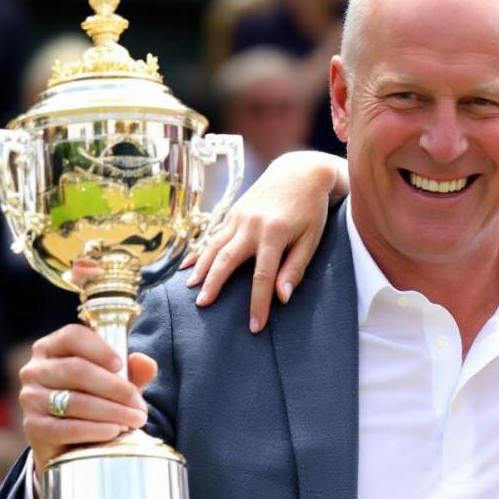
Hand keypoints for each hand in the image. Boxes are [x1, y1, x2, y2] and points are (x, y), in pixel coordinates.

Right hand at [18, 325, 155, 474]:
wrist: (70, 440)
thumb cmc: (95, 399)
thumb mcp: (116, 381)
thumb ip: (133, 370)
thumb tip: (146, 362)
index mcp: (52, 347)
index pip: (72, 336)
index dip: (99, 349)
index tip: (121, 365)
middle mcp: (35, 369)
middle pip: (77, 370)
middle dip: (115, 388)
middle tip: (139, 405)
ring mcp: (30, 398)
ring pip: (75, 401)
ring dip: (112, 412)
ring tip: (135, 420)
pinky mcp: (33, 427)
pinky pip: (65, 428)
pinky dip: (94, 430)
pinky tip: (114, 431)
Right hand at [182, 150, 346, 332]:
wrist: (300, 172)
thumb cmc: (311, 210)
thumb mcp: (311, 239)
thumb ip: (295, 268)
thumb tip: (282, 298)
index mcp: (273, 233)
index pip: (262, 276)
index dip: (258, 303)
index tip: (255, 326)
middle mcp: (251, 224)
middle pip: (227, 259)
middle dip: (214, 285)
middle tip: (203, 307)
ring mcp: (238, 216)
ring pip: (214, 246)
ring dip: (200, 269)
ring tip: (191, 290)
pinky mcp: (232, 212)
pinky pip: (212, 235)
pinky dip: (199, 252)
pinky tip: (187, 266)